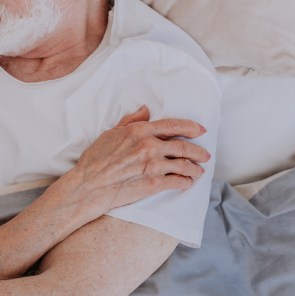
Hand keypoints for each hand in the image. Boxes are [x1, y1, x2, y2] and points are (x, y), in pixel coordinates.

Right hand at [74, 105, 209, 211]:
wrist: (89, 186)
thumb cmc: (95, 160)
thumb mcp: (110, 134)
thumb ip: (130, 121)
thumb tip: (146, 110)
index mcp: (139, 131)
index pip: (173, 125)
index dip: (191, 127)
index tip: (201, 130)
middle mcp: (149, 146)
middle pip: (184, 146)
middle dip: (199, 151)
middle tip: (205, 155)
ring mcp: (152, 166)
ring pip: (184, 165)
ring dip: (195, 168)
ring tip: (199, 171)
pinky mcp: (153, 184)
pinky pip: (178, 181)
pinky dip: (186, 182)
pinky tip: (188, 182)